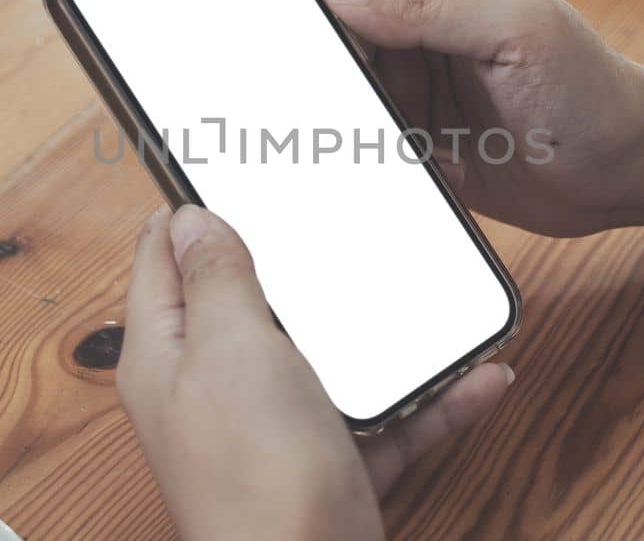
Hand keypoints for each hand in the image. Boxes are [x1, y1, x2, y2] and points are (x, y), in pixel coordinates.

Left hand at [119, 205, 513, 539]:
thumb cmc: (257, 477)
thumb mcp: (230, 348)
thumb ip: (216, 279)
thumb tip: (189, 220)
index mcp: (169, 355)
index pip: (161, 260)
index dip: (190, 209)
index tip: (229, 166)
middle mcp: (215, 391)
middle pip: (253, 306)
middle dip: (301, 262)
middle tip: (340, 210)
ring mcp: (276, 432)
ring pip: (331, 360)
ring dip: (381, 331)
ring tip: (426, 289)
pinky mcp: (333, 469)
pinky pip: (387, 419)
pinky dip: (431, 399)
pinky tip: (482, 376)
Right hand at [169, 0, 643, 236]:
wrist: (624, 171)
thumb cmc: (592, 88)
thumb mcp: (522, 29)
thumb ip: (430, 11)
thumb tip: (334, 6)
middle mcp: (402, 17)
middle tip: (192, 4)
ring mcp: (397, 76)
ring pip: (311, 65)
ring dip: (280, 79)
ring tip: (245, 98)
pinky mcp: (399, 133)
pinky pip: (335, 125)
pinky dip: (308, 134)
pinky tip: (289, 150)